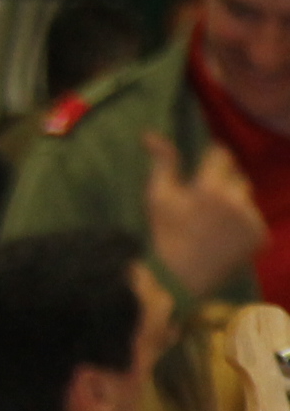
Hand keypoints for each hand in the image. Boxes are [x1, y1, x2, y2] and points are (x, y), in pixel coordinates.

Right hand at [144, 132, 265, 291]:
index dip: (211, 159)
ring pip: (246, 197)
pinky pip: (255, 219)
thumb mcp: (158, 194)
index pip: (222, 154)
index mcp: (210, 187)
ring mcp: (251, 220)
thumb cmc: (164, 232)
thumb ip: (162, 161)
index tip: (202, 170)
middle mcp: (236, 201)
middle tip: (204, 202)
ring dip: (234, 202)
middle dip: (223, 183)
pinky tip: (225, 236)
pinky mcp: (261, 237)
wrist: (179, 277)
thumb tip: (150, 133)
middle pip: (237, 176)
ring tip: (214, 221)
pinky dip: (243, 224)